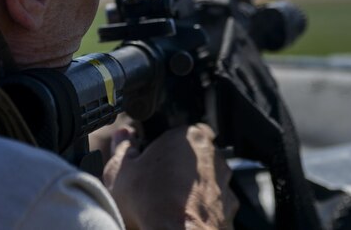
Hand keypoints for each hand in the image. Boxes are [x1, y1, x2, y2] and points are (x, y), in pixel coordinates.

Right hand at [103, 123, 238, 229]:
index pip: (175, 134)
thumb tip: (123, 135)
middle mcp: (212, 155)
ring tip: (166, 205)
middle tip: (154, 185)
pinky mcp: (229, 206)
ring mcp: (223, 181)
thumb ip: (122, 147)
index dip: (159, 149)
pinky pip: (212, 203)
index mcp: (189, 137)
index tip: (147, 162)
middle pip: (191, 157)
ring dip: (190, 190)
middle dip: (176, 168)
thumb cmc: (149, 203)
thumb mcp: (121, 171)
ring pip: (204, 180)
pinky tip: (182, 217)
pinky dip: (200, 209)